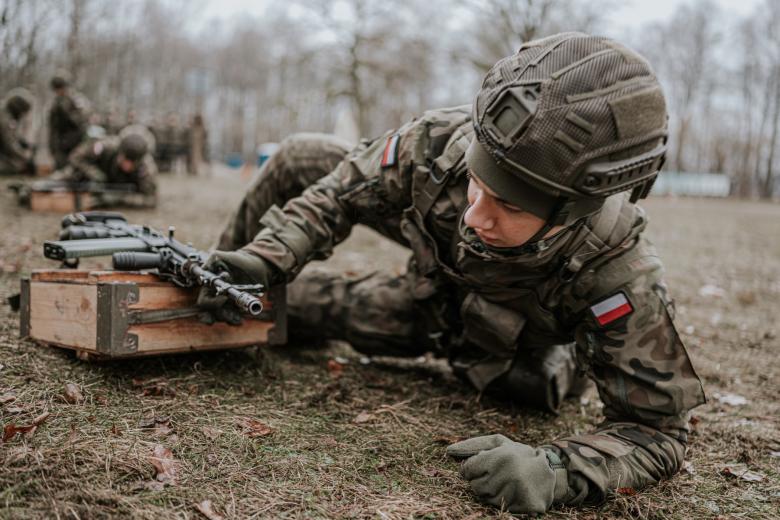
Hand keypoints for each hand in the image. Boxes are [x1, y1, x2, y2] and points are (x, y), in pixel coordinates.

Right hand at [196, 249, 274, 324]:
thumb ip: (211, 260)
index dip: (211, 303)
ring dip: (229, 319)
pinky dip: (236, 319)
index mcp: (210, 287)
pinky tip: (241, 320)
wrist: (258, 265)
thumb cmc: (239, 260)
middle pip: (212, 313)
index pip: (204, 301)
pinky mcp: (237, 306)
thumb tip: (203, 269)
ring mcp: (227, 302)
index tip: (224, 298)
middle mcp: (217, 296)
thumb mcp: (222, 256)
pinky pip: (233, 317)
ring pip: (223, 316)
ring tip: (238, 320)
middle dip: (220, 315)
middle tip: (230, 315)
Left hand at [446, 434, 568, 513]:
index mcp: (498, 457)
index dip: (472, 469)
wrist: (550, 471)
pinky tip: (514, 492)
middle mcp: (507, 474)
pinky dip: (504, 501)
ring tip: (507, 482)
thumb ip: (472, 446)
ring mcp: (516, 491)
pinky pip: (500, 508)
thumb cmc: (517, 455)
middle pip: (474, 486)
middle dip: (482, 480)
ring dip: (492, 491)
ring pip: (486, 498)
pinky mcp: (524, 505)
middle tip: (498, 475)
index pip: (466, 471)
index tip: (484, 467)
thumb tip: (448, 451)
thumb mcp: (497, 444)